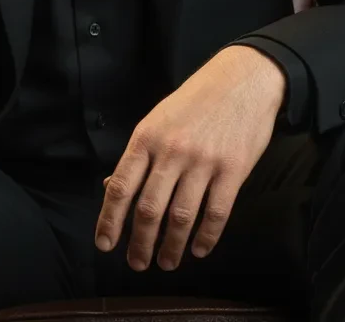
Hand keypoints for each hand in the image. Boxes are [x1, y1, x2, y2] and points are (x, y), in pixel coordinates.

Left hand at [94, 45, 286, 271]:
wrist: (240, 81)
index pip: (122, 186)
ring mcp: (203, 162)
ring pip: (182, 216)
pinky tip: (198, 250)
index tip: (104, 244)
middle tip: (136, 264)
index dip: (110, 219)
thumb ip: (139, 155)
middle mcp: (171, 152)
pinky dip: (206, 236)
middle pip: (150, 207)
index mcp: (146, 138)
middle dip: (140, 241)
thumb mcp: (156, 120)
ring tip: (166, 262)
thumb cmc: (193, 102)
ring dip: (172, 246)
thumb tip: (114, 188)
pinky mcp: (233, 171)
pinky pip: (217, 212)